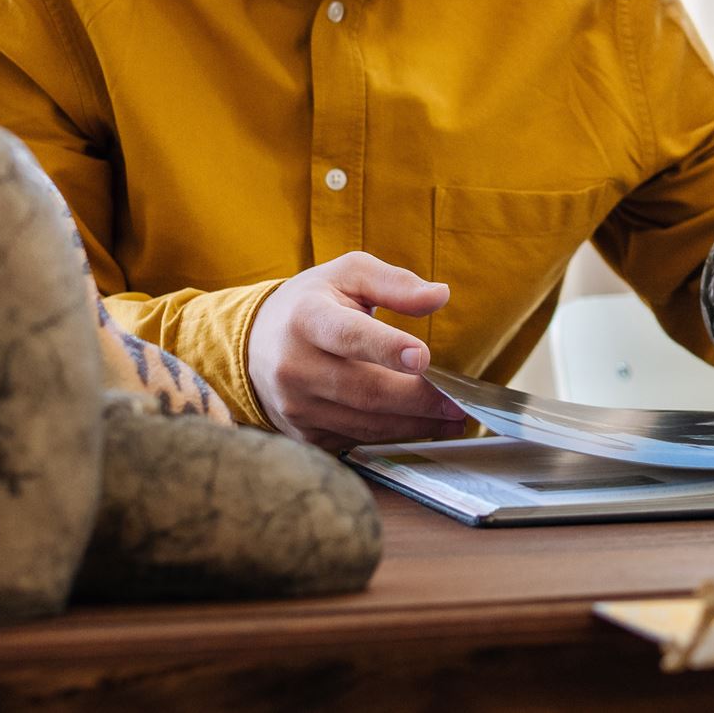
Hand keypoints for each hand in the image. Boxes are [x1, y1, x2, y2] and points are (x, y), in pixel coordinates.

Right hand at [247, 250, 468, 451]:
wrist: (255, 344)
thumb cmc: (313, 303)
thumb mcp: (349, 275)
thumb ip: (395, 283)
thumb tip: (438, 295)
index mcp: (306, 318)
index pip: (348, 335)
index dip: (385, 348)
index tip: (423, 357)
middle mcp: (295, 366)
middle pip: (365, 390)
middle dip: (418, 399)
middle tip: (458, 402)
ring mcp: (296, 405)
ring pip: (366, 422)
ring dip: (415, 423)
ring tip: (452, 417)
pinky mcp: (304, 433)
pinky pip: (357, 439)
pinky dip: (393, 434)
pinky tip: (420, 425)